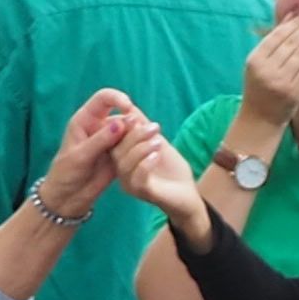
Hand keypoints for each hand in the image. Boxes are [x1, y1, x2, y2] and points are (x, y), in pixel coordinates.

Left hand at [41, 92, 143, 219]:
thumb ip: (100, 140)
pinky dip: (142, 149)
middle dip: (135, 121)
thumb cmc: (67, 173)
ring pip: (131, 131)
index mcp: (85, 120)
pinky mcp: (120, 155)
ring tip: (151, 145)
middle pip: (122, 114)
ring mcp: (111, 141)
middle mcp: (100, 127)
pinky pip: (134, 147)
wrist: (69, 196)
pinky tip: (148, 155)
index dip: (118, 99)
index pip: (104, 99)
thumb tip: (120, 123)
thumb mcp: (81, 156)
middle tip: (148, 132)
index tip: (129, 108)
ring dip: (142, 136)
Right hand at [113, 118, 210, 242]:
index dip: (118, 123)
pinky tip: (156, 155)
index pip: (110, 137)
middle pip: (115, 148)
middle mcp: (121, 170)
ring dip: (140, 147)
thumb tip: (129, 105)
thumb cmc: (171, 169)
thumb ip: (143, 126)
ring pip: (124, 163)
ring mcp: (129, 182)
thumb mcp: (157, 141)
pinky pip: (137, 178)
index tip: (132, 112)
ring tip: (158, 140)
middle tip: (154, 126)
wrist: (188, 194)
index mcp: (121, 156)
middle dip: (133, 134)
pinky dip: (146, 163)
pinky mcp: (142, 192)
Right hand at [237, 14, 298, 123]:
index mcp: (255, 59)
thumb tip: (292, 16)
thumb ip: (273, 43)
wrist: (259, 119)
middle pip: (290, 42)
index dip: (293, 22)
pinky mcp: (294, 91)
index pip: (277, 35)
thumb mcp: (259, 65)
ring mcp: (280, 81)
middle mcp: (266, 69)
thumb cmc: (260, 88)